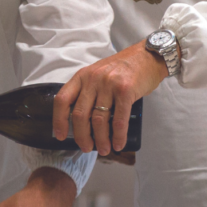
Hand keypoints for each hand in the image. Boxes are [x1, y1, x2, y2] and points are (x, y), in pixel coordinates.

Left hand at [53, 40, 169, 155]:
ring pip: (99, 120)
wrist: (147, 56)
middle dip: (82, 136)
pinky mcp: (126, 91)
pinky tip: (118, 144)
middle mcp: (93, 79)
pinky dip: (118, 136)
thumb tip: (82, 122)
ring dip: (101, 140)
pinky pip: (119, 120)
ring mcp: (109, 85)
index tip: (60, 136)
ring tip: (104, 149)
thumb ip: (88, 91)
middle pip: (80, 115)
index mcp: (82, 76)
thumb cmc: (122, 68)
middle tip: (86, 148)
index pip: (62, 100)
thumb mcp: (98, 74)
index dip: (58, 120)